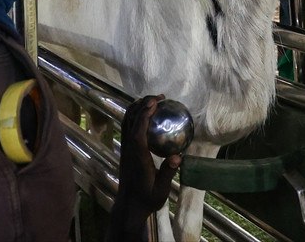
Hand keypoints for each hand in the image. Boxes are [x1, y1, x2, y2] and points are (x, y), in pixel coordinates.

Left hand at [109, 95, 181, 240]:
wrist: (130, 206)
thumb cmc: (147, 198)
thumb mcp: (161, 189)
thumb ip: (168, 172)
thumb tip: (179, 156)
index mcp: (137, 155)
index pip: (138, 129)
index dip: (145, 113)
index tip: (156, 101)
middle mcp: (129, 148)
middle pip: (130, 119)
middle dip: (142, 104)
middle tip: (159, 98)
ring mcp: (125, 148)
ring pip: (126, 121)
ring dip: (138, 108)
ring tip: (153, 102)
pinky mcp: (126, 150)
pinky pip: (128, 127)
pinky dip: (136, 117)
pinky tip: (149, 117)